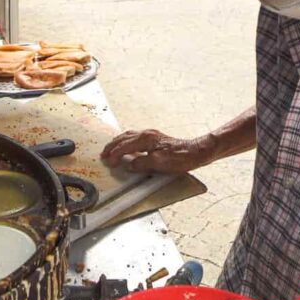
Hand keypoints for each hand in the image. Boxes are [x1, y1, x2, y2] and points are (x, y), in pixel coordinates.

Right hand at [100, 129, 215, 172]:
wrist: (195, 152)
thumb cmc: (179, 158)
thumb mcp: (158, 163)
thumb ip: (141, 164)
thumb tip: (129, 165)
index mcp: (145, 139)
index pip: (124, 147)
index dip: (114, 155)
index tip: (108, 162)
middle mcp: (147, 134)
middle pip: (124, 138)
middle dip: (112, 146)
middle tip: (104, 154)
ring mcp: (152, 135)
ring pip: (129, 136)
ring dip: (118, 142)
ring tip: (111, 148)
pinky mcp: (156, 138)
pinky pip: (135, 137)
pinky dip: (126, 141)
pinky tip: (128, 145)